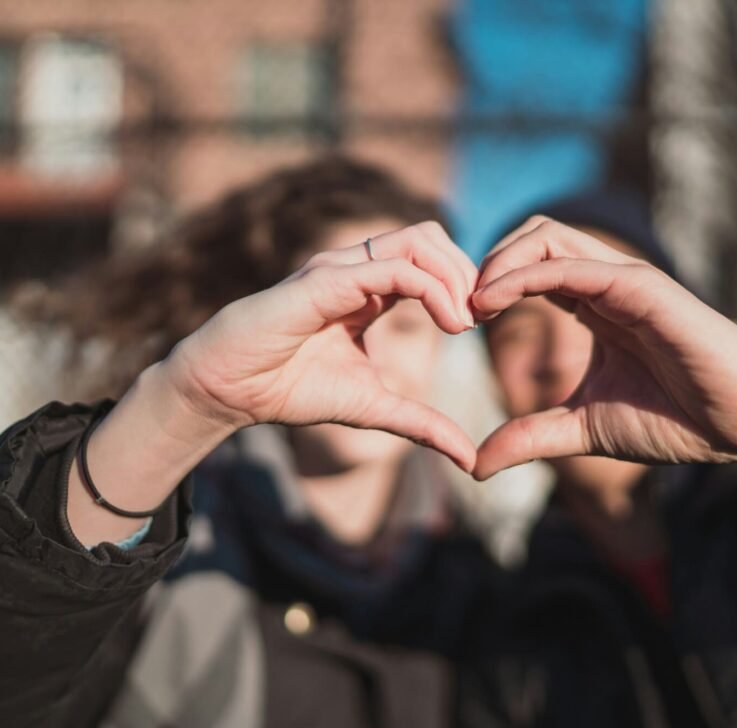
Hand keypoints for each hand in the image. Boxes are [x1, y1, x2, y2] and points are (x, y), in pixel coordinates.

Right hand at [166, 222, 478, 469]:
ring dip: (454, 275)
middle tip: (483, 316)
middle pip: (431, 236)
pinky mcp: (325, 281)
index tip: (484, 323)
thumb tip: (469, 459)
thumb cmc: (290, 389)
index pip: (431, 260)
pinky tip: (449, 324)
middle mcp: (357, 268)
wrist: (229, 391)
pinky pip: (392, 268)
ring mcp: (340, 268)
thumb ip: (422, 424)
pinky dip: (432, 289)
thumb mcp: (373, 408)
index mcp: (369, 289)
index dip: (465, 284)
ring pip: (417, 240)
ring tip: (466, 321)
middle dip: (467, 271)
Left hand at [471, 219, 736, 478]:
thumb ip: (531, 436)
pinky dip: (526, 275)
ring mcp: (624, 280)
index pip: (529, 267)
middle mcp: (605, 283)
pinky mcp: (643, 288)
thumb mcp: (583, 429)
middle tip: (457, 308)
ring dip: (499, 261)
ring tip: (471, 304)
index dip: (487, 285)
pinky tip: (494, 302)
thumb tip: (475, 464)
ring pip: (548, 236)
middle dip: (486, 262)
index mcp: (592, 305)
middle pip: (533, 235)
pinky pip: (574, 266)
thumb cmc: (676, 419)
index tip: (456, 322)